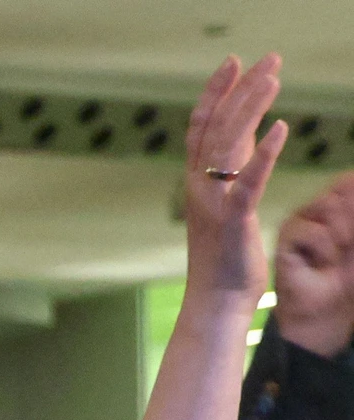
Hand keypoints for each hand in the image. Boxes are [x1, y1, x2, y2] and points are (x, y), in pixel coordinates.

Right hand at [180, 55, 287, 309]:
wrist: (215, 301)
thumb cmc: (225, 257)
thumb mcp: (230, 203)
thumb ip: (237, 168)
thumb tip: (253, 133)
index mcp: (196, 182)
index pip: (202, 127)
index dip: (216, 92)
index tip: (233, 62)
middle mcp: (199, 187)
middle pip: (216, 127)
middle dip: (239, 89)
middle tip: (265, 59)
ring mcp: (214, 203)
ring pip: (228, 146)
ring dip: (250, 109)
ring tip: (272, 79)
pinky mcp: (233, 222)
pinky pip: (248, 182)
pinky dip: (264, 154)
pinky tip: (281, 128)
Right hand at [272, 174, 353, 357]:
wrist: (328, 308)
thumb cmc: (349, 275)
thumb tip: (353, 184)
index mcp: (339, 204)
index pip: (348, 181)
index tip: (352, 231)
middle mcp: (319, 207)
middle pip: (342, 187)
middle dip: (352, 219)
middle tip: (349, 244)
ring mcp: (300, 219)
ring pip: (329, 204)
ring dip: (342, 233)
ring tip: (337, 255)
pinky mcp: (286, 236)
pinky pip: (313, 231)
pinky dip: (325, 248)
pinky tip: (321, 263)